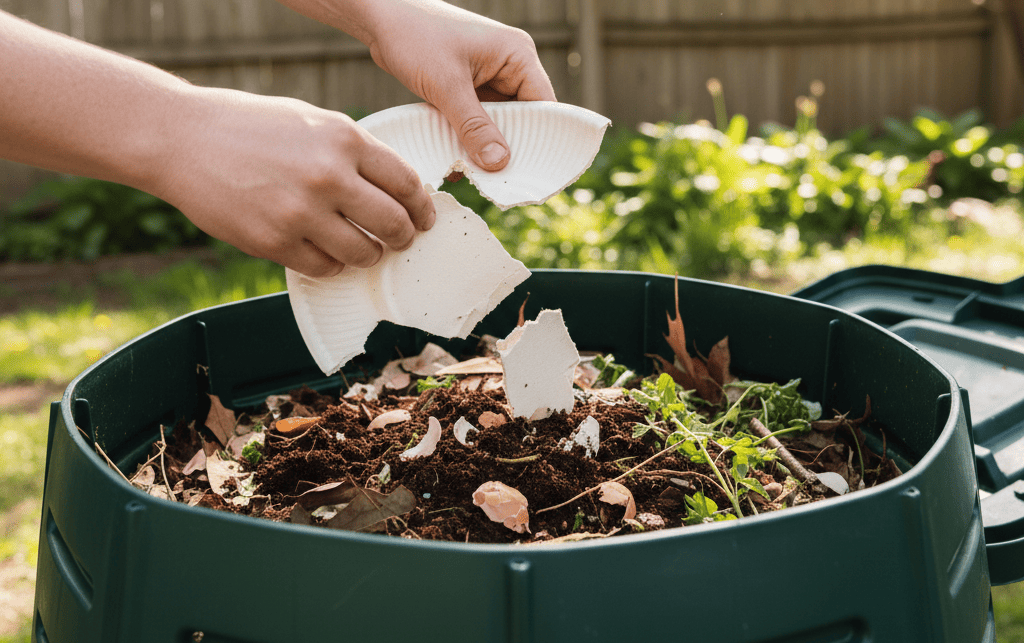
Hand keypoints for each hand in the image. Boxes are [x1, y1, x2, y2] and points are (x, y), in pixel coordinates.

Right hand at [150, 86, 435, 277]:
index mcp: (344, 138)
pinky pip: (325, 267)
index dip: (422, 207)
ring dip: (369, 254)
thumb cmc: (250, 127)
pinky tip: (325, 252)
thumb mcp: (313, 121)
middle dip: (404, 237)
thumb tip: (396, 189)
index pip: (407, 183)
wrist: (182, 138)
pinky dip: (331, 264)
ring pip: (363, 253)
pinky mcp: (274, 242)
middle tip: (400, 240)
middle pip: (394, 224)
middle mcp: (329, 176)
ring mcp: (301, 212)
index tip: (423, 218)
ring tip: (362, 247)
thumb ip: (354, 152)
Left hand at [360, 0, 556, 170]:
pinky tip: (459, 160)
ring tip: (477, 174)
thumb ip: (474, 126)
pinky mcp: (468, 88)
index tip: (533, 173)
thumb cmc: (415, 36)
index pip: (544, 106)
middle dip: (509, 148)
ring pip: (498, 124)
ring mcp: (489, 78)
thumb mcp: (447, 85)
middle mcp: (509, 67)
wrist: (380, 19)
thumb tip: (499, 163)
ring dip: (486, 146)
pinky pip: (477, 121)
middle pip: (523, 119)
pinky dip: (469, 139)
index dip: (541, 140)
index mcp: (517, 56)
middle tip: (501, 182)